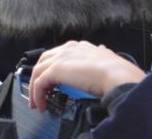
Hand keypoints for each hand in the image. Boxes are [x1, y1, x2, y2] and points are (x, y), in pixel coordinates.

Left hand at [28, 41, 145, 111]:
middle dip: (39, 76)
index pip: (59, 54)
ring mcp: (60, 57)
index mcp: (80, 47)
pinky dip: (37, 94)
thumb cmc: (116, 71)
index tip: (51, 82)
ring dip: (35, 88)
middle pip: (44, 60)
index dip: (52, 68)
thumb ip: (102, 55)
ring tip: (37, 103)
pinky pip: (39, 83)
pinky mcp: (55, 69)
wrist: (116, 74)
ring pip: (38, 71)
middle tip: (39, 92)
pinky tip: (41, 104)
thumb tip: (104, 51)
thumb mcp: (108, 58)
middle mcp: (68, 49)